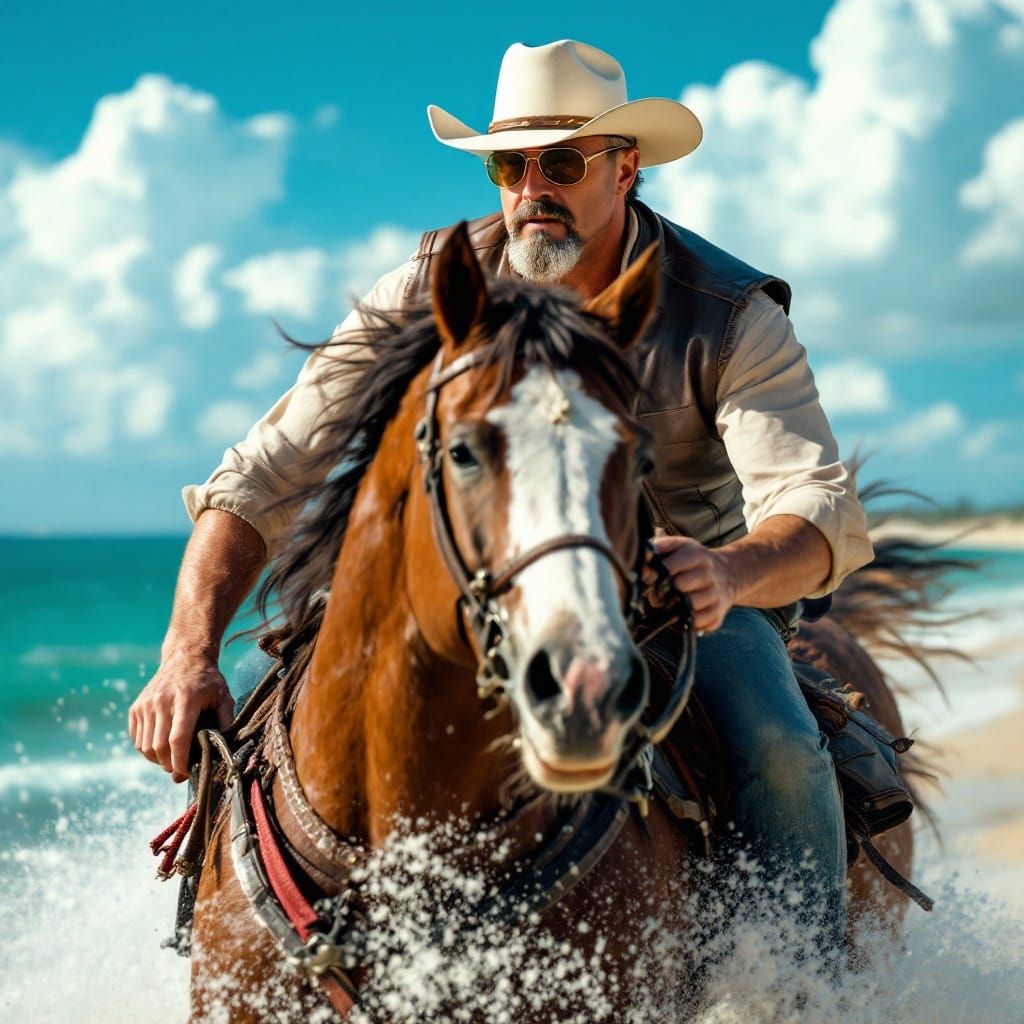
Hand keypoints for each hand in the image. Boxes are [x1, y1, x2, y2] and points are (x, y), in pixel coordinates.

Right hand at [128, 650, 233, 782]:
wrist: (185, 657)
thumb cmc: (208, 680)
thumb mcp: (224, 696)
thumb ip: (226, 720)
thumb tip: (225, 748)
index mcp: (185, 699)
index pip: (178, 739)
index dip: (180, 762)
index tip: (186, 773)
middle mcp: (162, 701)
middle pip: (159, 746)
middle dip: (169, 765)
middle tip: (181, 772)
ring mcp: (146, 704)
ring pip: (145, 746)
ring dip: (158, 760)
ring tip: (172, 760)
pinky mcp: (136, 707)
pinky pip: (137, 739)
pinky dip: (147, 750)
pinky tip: (161, 749)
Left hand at [644, 536, 736, 632]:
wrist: (729, 573)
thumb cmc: (697, 562)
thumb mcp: (682, 546)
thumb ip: (663, 546)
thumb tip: (646, 553)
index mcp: (698, 556)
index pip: (672, 566)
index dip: (657, 574)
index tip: (650, 578)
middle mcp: (709, 575)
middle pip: (681, 586)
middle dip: (665, 591)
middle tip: (659, 593)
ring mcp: (715, 595)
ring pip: (690, 606)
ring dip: (676, 607)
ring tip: (671, 603)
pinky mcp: (717, 613)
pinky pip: (699, 622)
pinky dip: (687, 621)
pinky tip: (684, 613)